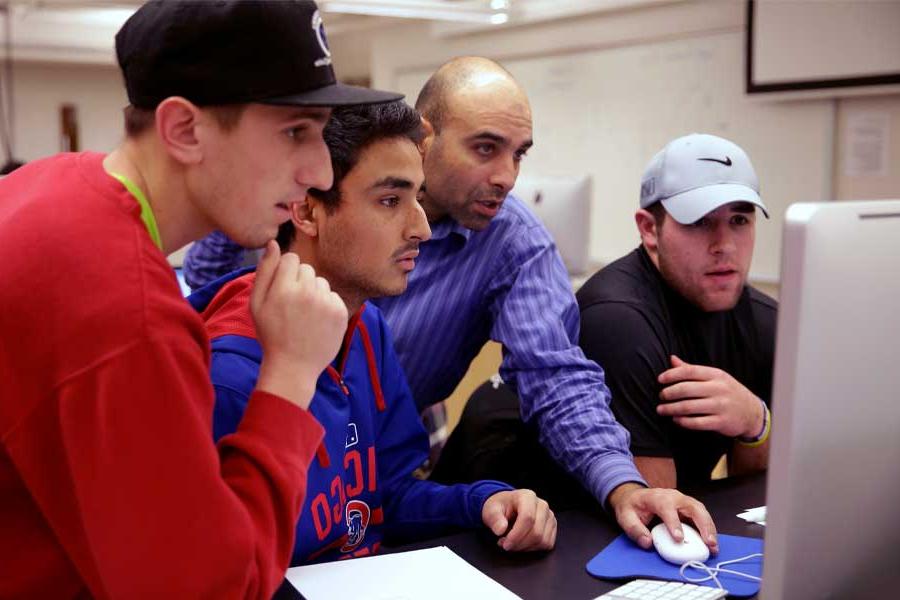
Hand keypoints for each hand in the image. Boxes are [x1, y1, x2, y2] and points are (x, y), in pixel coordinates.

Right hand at [252, 241, 347, 408]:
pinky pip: (333, 296)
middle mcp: (307, 292)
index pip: (291, 258)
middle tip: (293, 305)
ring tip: (305, 315)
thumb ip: (264, 271)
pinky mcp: (341, 312)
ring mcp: (326, 302)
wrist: (293, 366)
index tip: (282, 290)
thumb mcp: (257, 303)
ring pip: (321, 281)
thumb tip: (274, 243)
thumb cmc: (271, 334)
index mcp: (283, 288)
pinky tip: (317, 322)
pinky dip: (326, 305)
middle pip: (307, 268)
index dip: (285, 273)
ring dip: (314, 293)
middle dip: (300, 281)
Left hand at [481, 489, 556, 551]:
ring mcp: (549, 516)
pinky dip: (533, 548)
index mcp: (527, 496)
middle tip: (505, 545)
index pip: (528, 518)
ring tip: (512, 543)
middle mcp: (542, 505)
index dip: (516, 535)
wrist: (507, 506)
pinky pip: (547, 544)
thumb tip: (501, 530)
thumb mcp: (491, 510)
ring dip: (525, 547)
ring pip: (542, 540)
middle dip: (519, 544)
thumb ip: (495, 519)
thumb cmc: (500, 507)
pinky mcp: (552, 527)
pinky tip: (522, 543)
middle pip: (536, 532)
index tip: (505, 544)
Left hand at [607, 483, 717, 553]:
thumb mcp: (625, 517)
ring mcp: (683, 501)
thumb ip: (635, 530)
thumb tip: (647, 543)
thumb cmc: (631, 506)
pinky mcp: (688, 508)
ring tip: (714, 546)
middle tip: (709, 543)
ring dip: (709, 528)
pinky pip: (701, 516)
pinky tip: (711, 542)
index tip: (679, 539)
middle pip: (692, 507)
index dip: (674, 523)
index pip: (667, 508)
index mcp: (657, 497)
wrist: (635, 496)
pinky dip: (708, 528)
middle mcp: (673, 496)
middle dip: (703, 525)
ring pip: (701, 511)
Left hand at [657, 355, 763, 438]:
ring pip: (688, 407)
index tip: (660, 379)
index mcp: (716, 375)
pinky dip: (683, 421)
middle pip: (686, 389)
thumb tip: (672, 358)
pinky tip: (676, 420)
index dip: (671, 374)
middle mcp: (719, 389)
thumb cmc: (727, 392)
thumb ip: (692, 369)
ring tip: (661, 409)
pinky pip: (697, 423)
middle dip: (668, 393)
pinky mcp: (721, 422)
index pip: (689, 371)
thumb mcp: (714, 378)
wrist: (752, 412)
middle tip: (660, 396)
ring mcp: (721, 406)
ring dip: (671, 409)